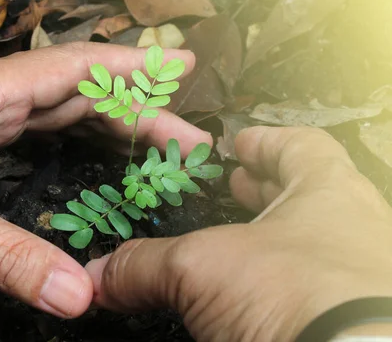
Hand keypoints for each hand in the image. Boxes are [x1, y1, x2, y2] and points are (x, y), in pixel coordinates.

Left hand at [0, 43, 209, 318]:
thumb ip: (6, 254)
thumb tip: (78, 292)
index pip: (75, 67)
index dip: (132, 65)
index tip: (180, 66)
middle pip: (73, 95)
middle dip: (132, 109)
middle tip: (183, 136)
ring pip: (49, 115)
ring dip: (99, 125)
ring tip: (144, 143)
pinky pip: (22, 139)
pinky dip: (59, 145)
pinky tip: (74, 157)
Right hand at [86, 126, 391, 340]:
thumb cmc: (295, 294)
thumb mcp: (201, 268)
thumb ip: (144, 265)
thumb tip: (99, 276)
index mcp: (328, 192)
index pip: (301, 146)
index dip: (265, 142)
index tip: (240, 143)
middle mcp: (356, 231)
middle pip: (312, 194)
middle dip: (269, 191)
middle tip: (240, 190)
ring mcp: (362, 278)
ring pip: (320, 244)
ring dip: (280, 242)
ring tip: (246, 245)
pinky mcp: (353, 320)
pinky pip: (322, 291)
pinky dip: (288, 287)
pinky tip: (260, 300)